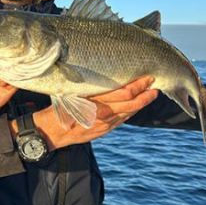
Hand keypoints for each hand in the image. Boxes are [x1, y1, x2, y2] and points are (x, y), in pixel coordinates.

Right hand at [29, 76, 158, 149]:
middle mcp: (103, 115)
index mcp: (96, 103)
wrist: (51, 132)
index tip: (146, 77)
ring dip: (142, 103)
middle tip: (154, 84)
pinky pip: (122, 120)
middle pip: (131, 104)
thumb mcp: (72, 92)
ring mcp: (105, 125)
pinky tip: (135, 106)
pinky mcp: (104, 131)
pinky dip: (131, 112)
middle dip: (145, 94)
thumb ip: (89, 85)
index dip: (138, 85)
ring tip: (151, 94)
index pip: (124, 94)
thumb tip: (104, 71)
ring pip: (129, 113)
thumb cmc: (59, 108)